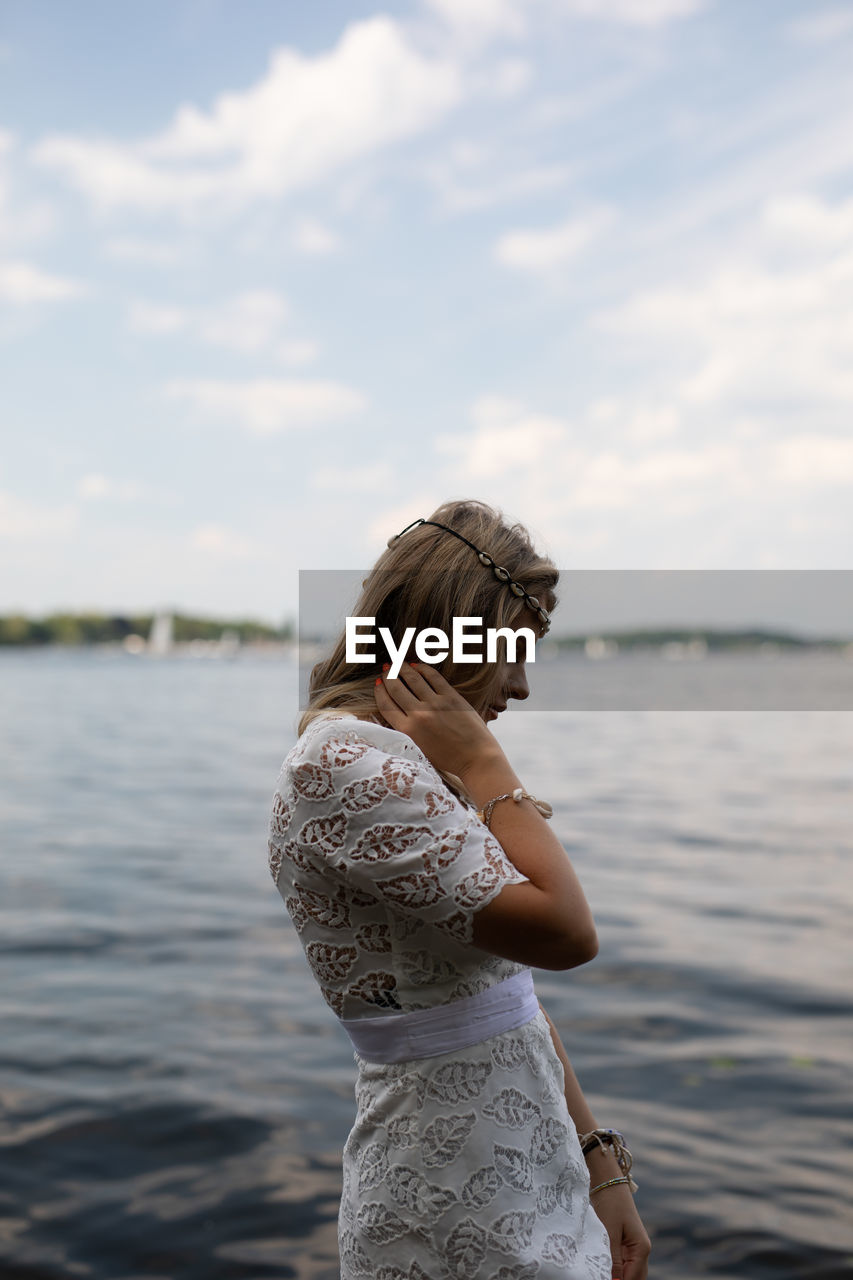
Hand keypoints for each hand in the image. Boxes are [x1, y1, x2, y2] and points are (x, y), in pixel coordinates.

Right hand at [374, 662, 501, 780]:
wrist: (477, 759)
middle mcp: (419, 715)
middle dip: (388, 675)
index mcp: (408, 731)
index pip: (386, 705)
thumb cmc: (448, 758)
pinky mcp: (452, 698)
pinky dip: (423, 669)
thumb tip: (395, 713)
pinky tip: (417, 665)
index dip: (380, 691)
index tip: (378, 683)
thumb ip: (406, 732)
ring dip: (402, 668)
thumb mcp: (419, 749)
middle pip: (396, 688)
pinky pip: (433, 677)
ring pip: (413, 679)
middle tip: (386, 669)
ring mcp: (436, 704)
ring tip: (397, 663)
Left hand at [590, 1184, 650, 1279]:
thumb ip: (613, 1259)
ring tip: (600, 1273)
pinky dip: (614, 1268)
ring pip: (628, 1272)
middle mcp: (641, 1251)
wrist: (607, 1182)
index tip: (601, 1279)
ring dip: (616, 1275)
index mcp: (642, 1248)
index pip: (632, 1278)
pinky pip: (622, 1264)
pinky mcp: (624, 1244)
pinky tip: (602, 1268)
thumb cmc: (610, 1204)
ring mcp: (633, 1248)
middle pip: (634, 1278)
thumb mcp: (610, 1232)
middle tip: (601, 1277)